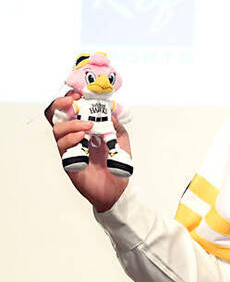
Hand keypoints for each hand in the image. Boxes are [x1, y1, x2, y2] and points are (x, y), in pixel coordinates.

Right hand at [49, 94, 129, 211]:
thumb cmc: (116, 163)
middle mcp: (74, 136)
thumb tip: (109, 112)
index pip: (70, 109)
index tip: (79, 93)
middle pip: (55, 116)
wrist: (117, 187)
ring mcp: (70, 148)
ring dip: (71, 123)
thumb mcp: (121, 139)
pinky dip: (71, 138)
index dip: (70, 98)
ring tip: (88, 126)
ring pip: (57, 130)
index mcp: (85, 128)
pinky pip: (62, 147)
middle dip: (60, 104)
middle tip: (73, 102)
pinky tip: (82, 137)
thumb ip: (115, 124)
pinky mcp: (68, 161)